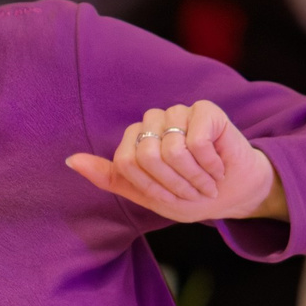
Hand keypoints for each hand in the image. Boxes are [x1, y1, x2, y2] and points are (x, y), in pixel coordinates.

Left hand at [64, 101, 285, 222]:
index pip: (126, 163)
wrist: (234, 193)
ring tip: (207, 179)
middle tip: (193, 189)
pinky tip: (218, 165)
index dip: (151, 187)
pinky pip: (195, 142)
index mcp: (136, 138)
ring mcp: (179, 112)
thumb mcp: (145, 195)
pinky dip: (209, 164)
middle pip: (146, 156)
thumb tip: (71, 160)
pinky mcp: (205, 110)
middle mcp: (154, 120)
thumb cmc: (191, 194)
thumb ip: (110, 177)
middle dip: (173, 183)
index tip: (172, 195)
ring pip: (171, 150)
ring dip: (193, 177)